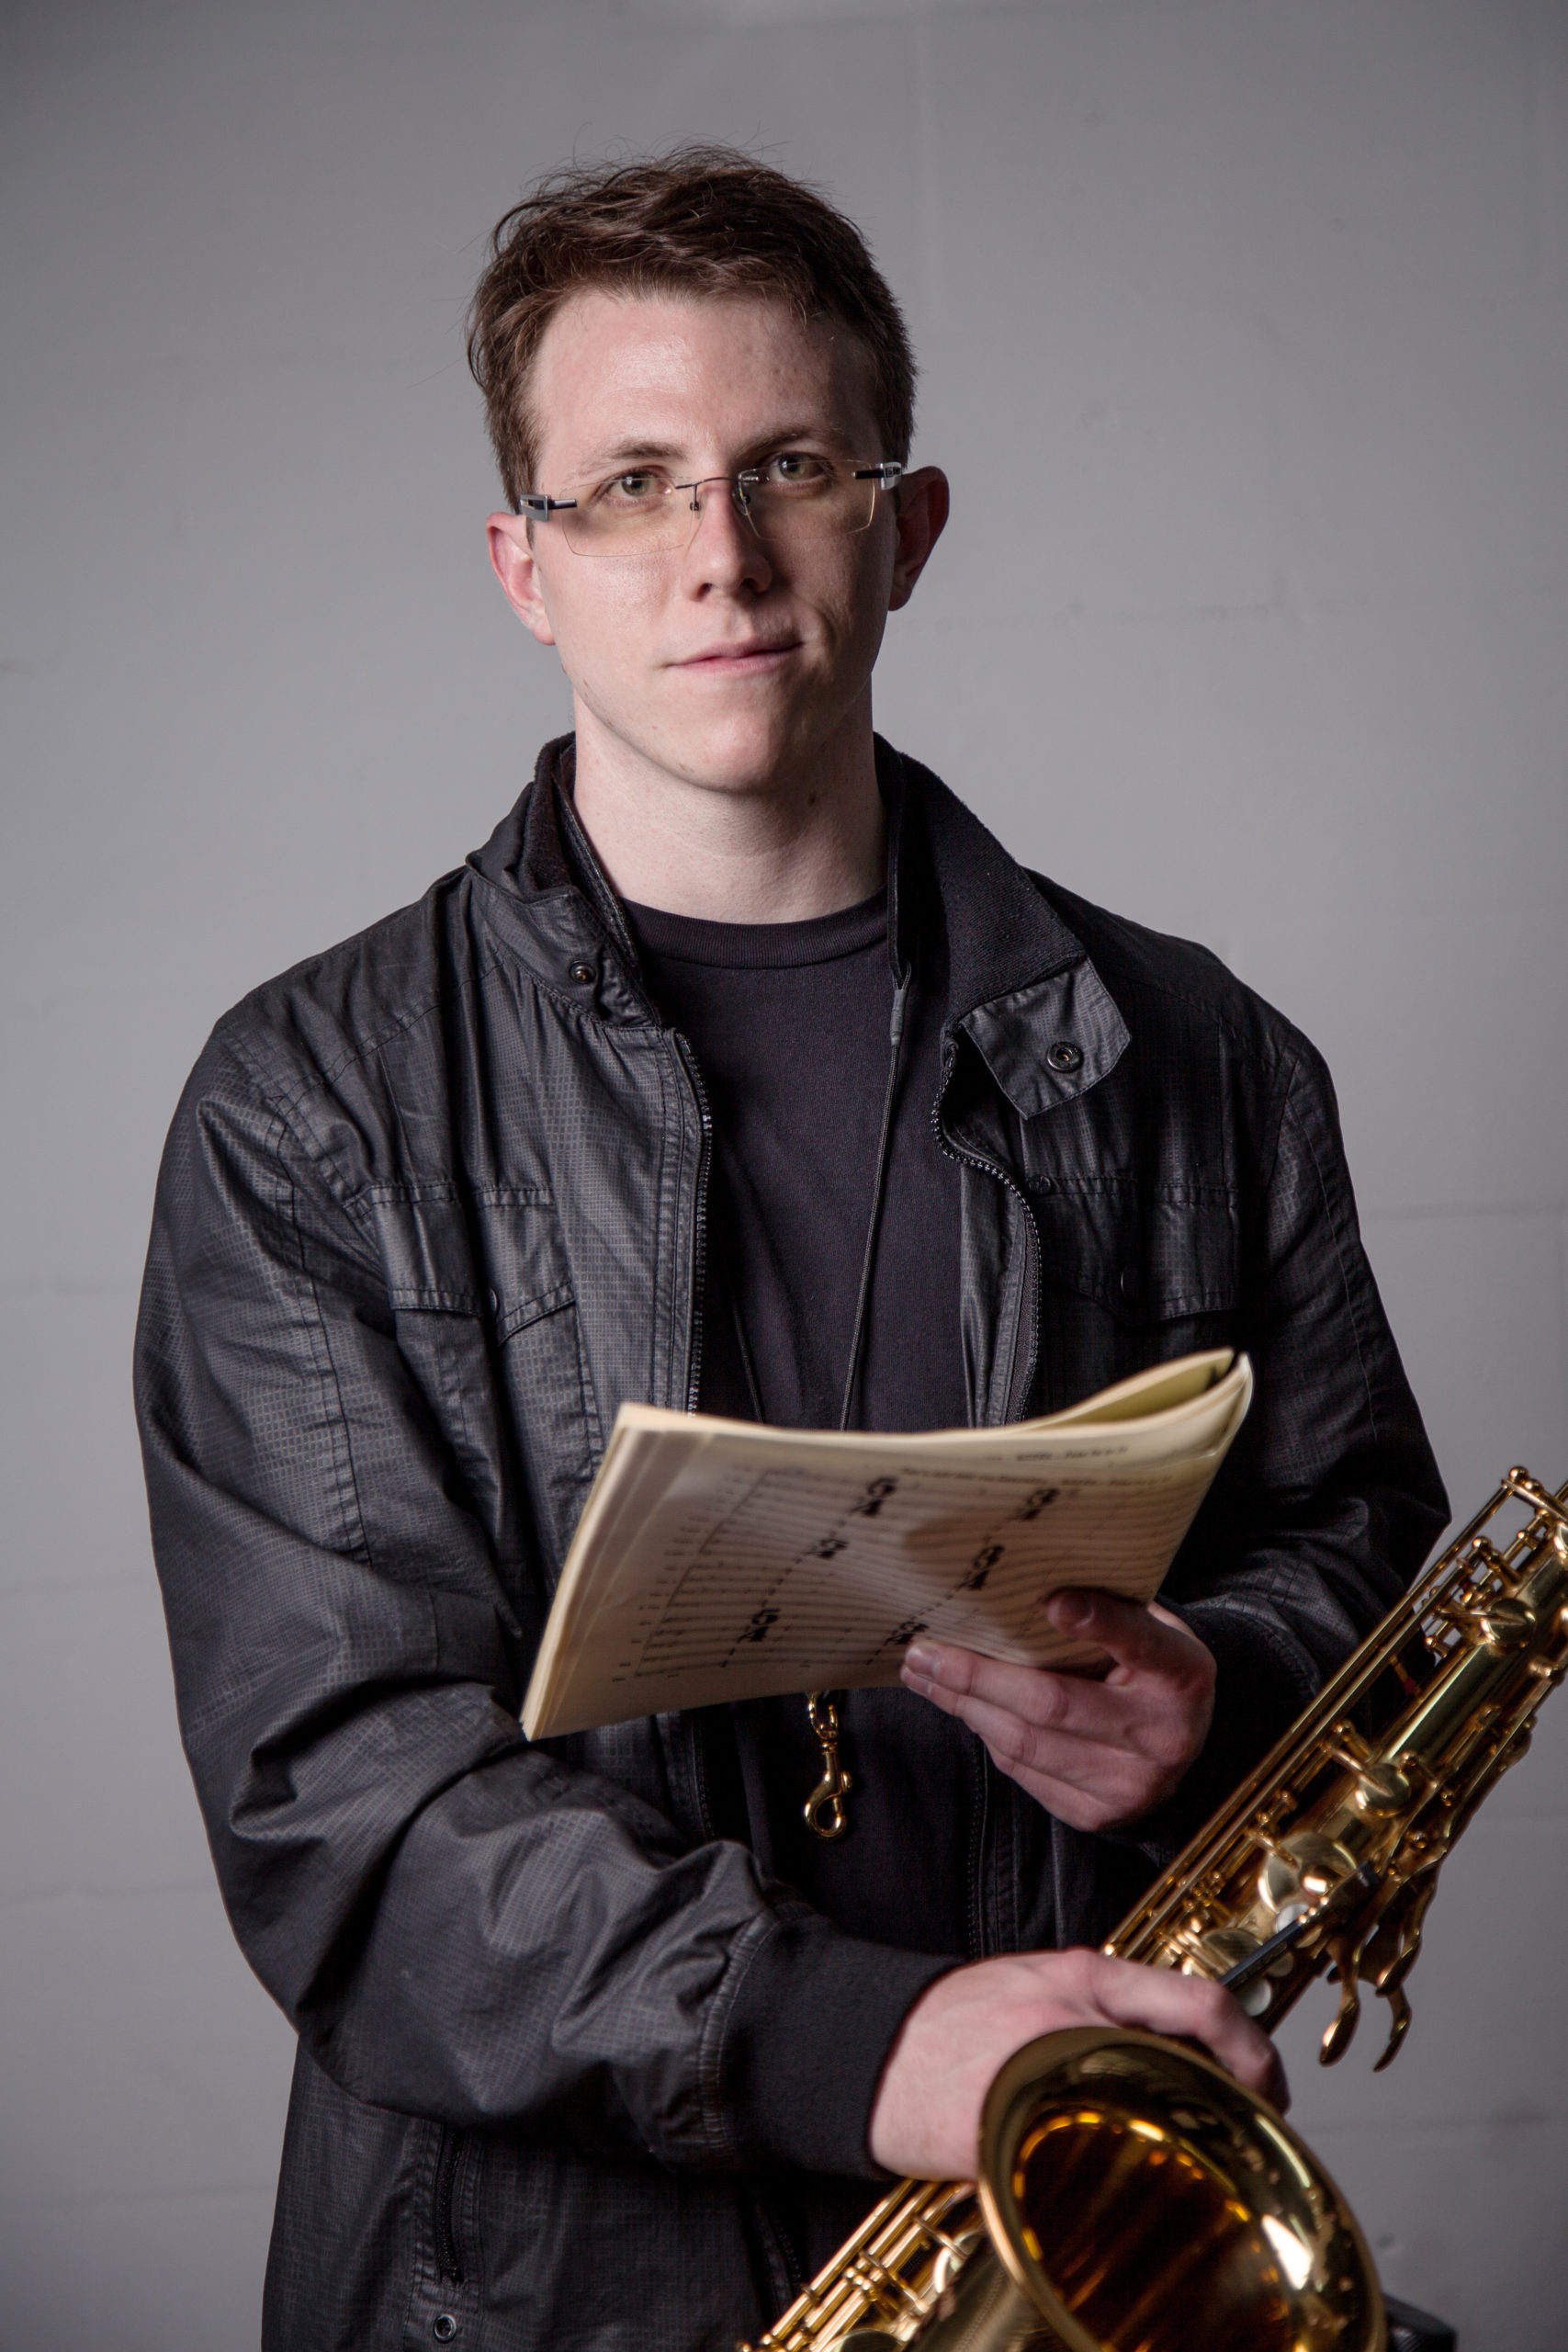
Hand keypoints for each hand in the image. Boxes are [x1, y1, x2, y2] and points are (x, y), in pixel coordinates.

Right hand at [868, 1947, 1285, 2177]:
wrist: (870, 2049)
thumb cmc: (950, 2020)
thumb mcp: (1032, 1981)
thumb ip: (1099, 2000)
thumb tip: (1175, 2040)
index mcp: (1083, 1978)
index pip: (1201, 2003)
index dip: (1252, 2049)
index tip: (1268, 2081)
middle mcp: (1077, 2020)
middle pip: (1193, 2065)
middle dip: (1233, 2104)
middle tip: (1245, 2128)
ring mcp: (1050, 2076)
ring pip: (1157, 2114)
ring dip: (1189, 2140)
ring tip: (1194, 2157)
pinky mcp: (1020, 2132)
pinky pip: (1095, 2162)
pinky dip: (1124, 2177)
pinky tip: (1125, 2188)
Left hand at [900, 1590, 1214, 1830]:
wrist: (1181, 1748)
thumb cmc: (1151, 1672)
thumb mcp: (1151, 1631)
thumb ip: (1107, 1611)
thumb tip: (1026, 1588)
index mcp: (1182, 1675)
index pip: (1141, 1642)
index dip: (1099, 1622)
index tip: (1052, 1601)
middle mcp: (1160, 1736)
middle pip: (1053, 1704)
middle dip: (978, 1677)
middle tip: (926, 1652)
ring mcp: (1127, 1784)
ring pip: (1025, 1743)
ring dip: (965, 1706)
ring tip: (925, 1676)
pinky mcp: (1095, 1814)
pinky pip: (1022, 1770)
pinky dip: (986, 1733)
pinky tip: (963, 1706)